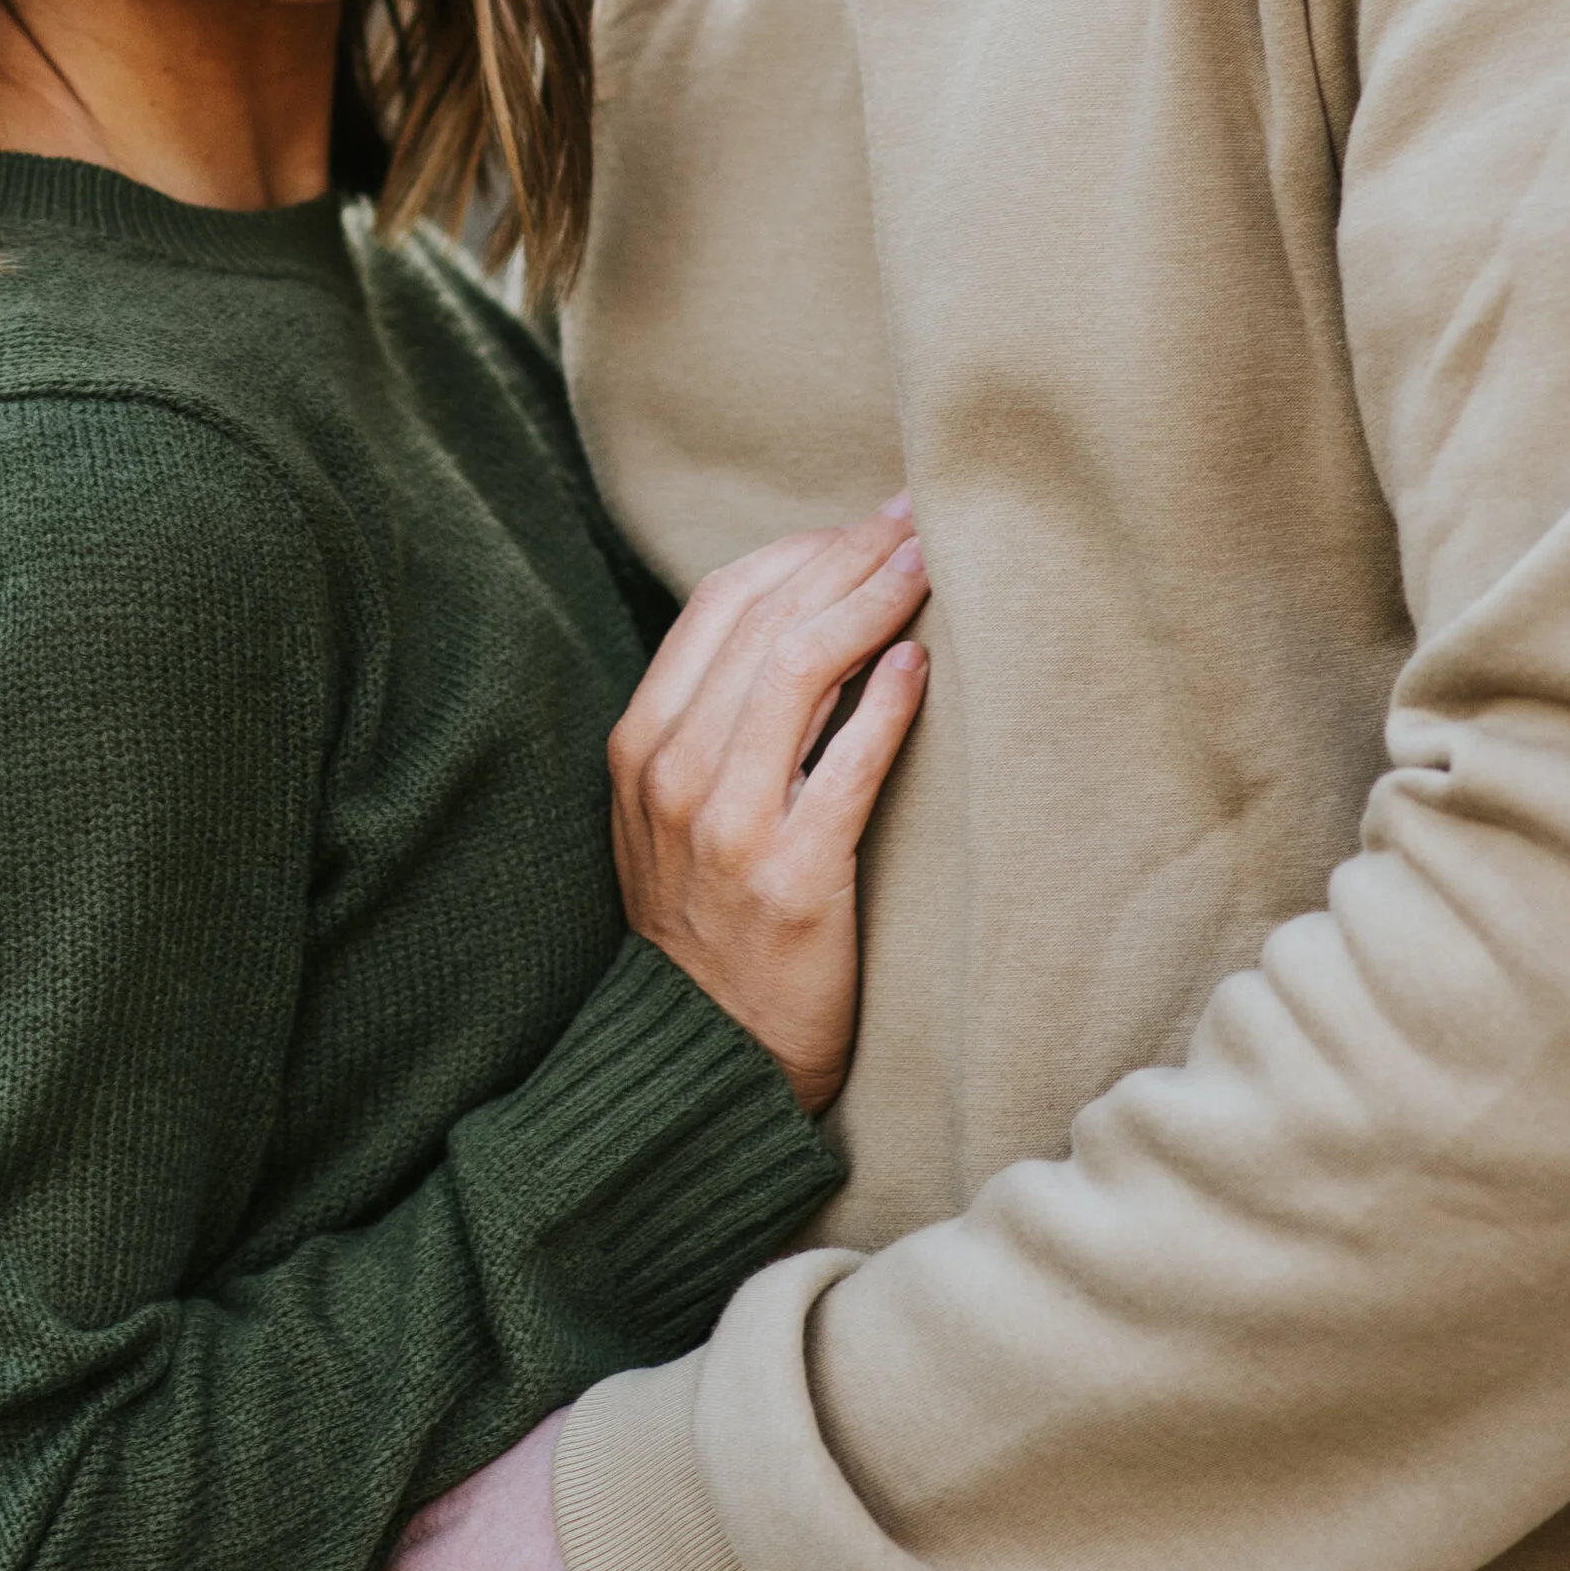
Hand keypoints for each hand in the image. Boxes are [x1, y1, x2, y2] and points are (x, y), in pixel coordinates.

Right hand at [611, 503, 926, 1109]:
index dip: (797, 548)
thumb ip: (714, 722)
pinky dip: (886, 705)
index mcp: (640, 745)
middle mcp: (672, 774)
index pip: (719, 603)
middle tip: (915, 516)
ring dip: (874, 602)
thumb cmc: (709, 922)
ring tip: (929, 566)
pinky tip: (921, 664)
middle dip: (848, 553)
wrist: (708, 1054)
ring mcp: (726, 825)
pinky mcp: (791, 878)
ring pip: (802, 671)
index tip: (862, 521)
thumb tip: (800, 619)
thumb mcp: (674, 812)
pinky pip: (846, 766)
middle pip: (767, 620)